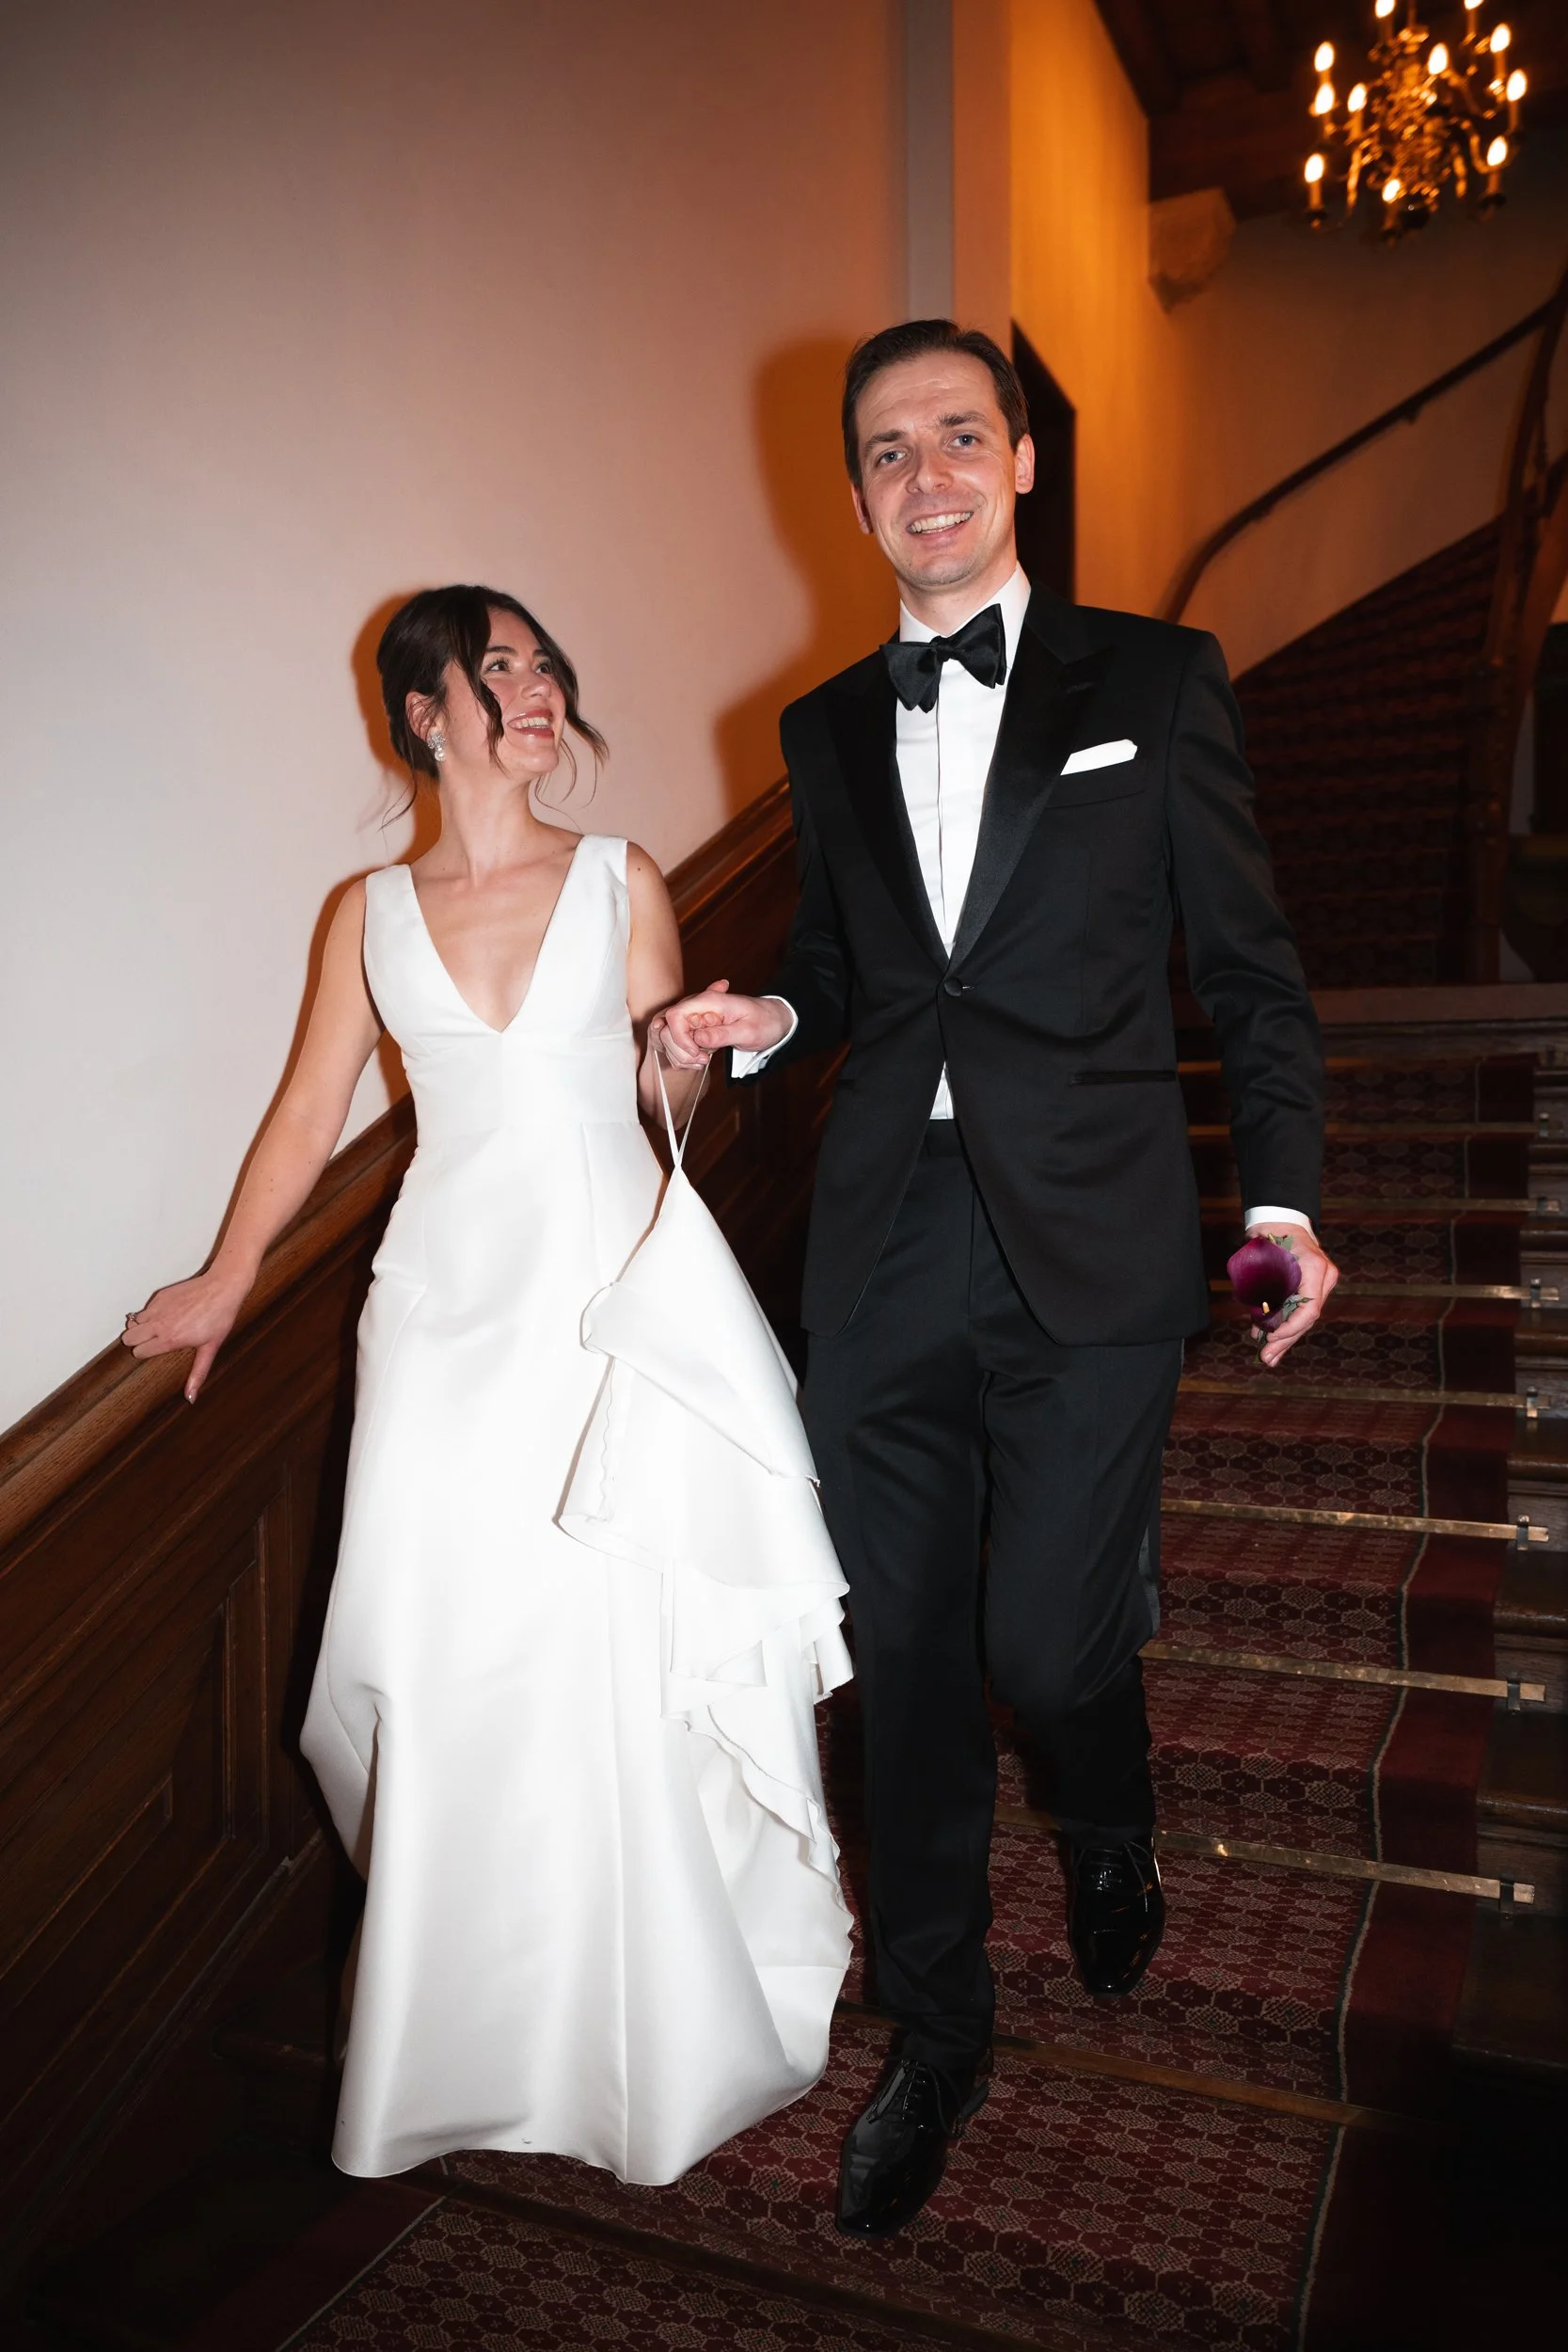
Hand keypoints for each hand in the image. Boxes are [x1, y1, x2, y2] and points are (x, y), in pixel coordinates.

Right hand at [121, 1266, 250, 1400]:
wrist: (223, 1287)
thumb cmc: (220, 1317)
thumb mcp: (210, 1348)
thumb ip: (198, 1373)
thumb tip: (190, 1397)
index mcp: (169, 1339)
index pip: (138, 1352)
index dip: (145, 1353)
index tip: (153, 1352)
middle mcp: (159, 1324)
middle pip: (128, 1338)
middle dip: (135, 1342)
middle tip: (150, 1342)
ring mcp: (158, 1308)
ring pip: (132, 1322)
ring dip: (139, 1327)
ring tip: (155, 1329)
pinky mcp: (160, 1296)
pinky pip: (144, 1309)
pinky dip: (148, 1314)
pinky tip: (164, 1315)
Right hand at [654, 982, 790, 1069]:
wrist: (774, 1020)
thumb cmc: (765, 1022)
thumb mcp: (748, 1032)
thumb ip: (722, 1034)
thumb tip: (698, 1038)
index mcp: (710, 1001)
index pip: (675, 1015)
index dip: (679, 1037)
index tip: (697, 1052)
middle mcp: (699, 1007)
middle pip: (667, 1027)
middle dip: (680, 1049)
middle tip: (704, 1060)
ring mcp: (696, 1018)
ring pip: (669, 1037)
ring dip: (682, 1055)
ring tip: (704, 1061)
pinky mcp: (696, 1028)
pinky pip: (678, 1043)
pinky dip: (685, 1056)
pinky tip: (701, 1059)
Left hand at [1248, 1228, 1338, 1368]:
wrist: (1279, 1219)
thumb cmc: (1268, 1235)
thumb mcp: (1262, 1260)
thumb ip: (1262, 1291)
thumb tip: (1258, 1325)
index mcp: (1315, 1268)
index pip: (1309, 1309)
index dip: (1291, 1327)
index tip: (1271, 1336)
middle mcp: (1322, 1278)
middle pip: (1306, 1318)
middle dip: (1285, 1340)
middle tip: (1266, 1358)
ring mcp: (1320, 1282)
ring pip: (1303, 1317)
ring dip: (1284, 1337)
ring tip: (1268, 1356)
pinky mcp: (1311, 1287)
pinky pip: (1299, 1310)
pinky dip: (1284, 1324)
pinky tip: (1271, 1340)